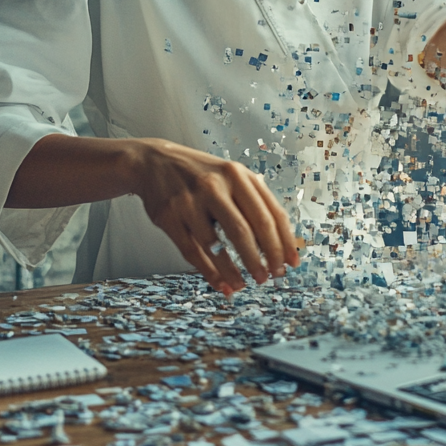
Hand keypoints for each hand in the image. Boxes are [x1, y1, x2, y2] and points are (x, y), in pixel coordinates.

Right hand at [133, 139, 299, 295]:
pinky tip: (222, 284)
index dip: (284, 242)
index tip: (291, 263)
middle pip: (247, 230)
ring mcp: (191, 202)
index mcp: (238, 175)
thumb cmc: (201, 173)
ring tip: (245, 284)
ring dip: (235, 270)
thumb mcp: (232, 174)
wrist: (154, 162)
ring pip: (218, 245)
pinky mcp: (170, 218)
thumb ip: (255, 199)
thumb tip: (282, 240)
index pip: (269, 213)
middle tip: (270, 277)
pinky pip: (193, 252)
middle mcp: (216, 186)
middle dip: (263, 259)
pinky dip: (211, 273)